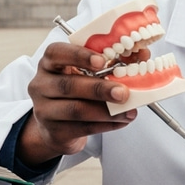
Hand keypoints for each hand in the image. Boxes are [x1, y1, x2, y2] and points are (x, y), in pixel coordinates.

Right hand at [20, 42, 141, 166]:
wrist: (57, 127)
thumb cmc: (77, 92)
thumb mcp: (88, 74)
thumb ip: (114, 61)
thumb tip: (142, 54)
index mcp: (50, 63)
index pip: (57, 52)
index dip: (79, 55)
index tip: (102, 61)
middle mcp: (42, 85)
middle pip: (68, 85)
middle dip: (99, 89)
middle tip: (123, 92)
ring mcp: (44, 110)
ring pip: (76, 110)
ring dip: (107, 111)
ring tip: (129, 111)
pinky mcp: (54, 131)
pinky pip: (83, 128)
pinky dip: (107, 125)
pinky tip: (122, 120)